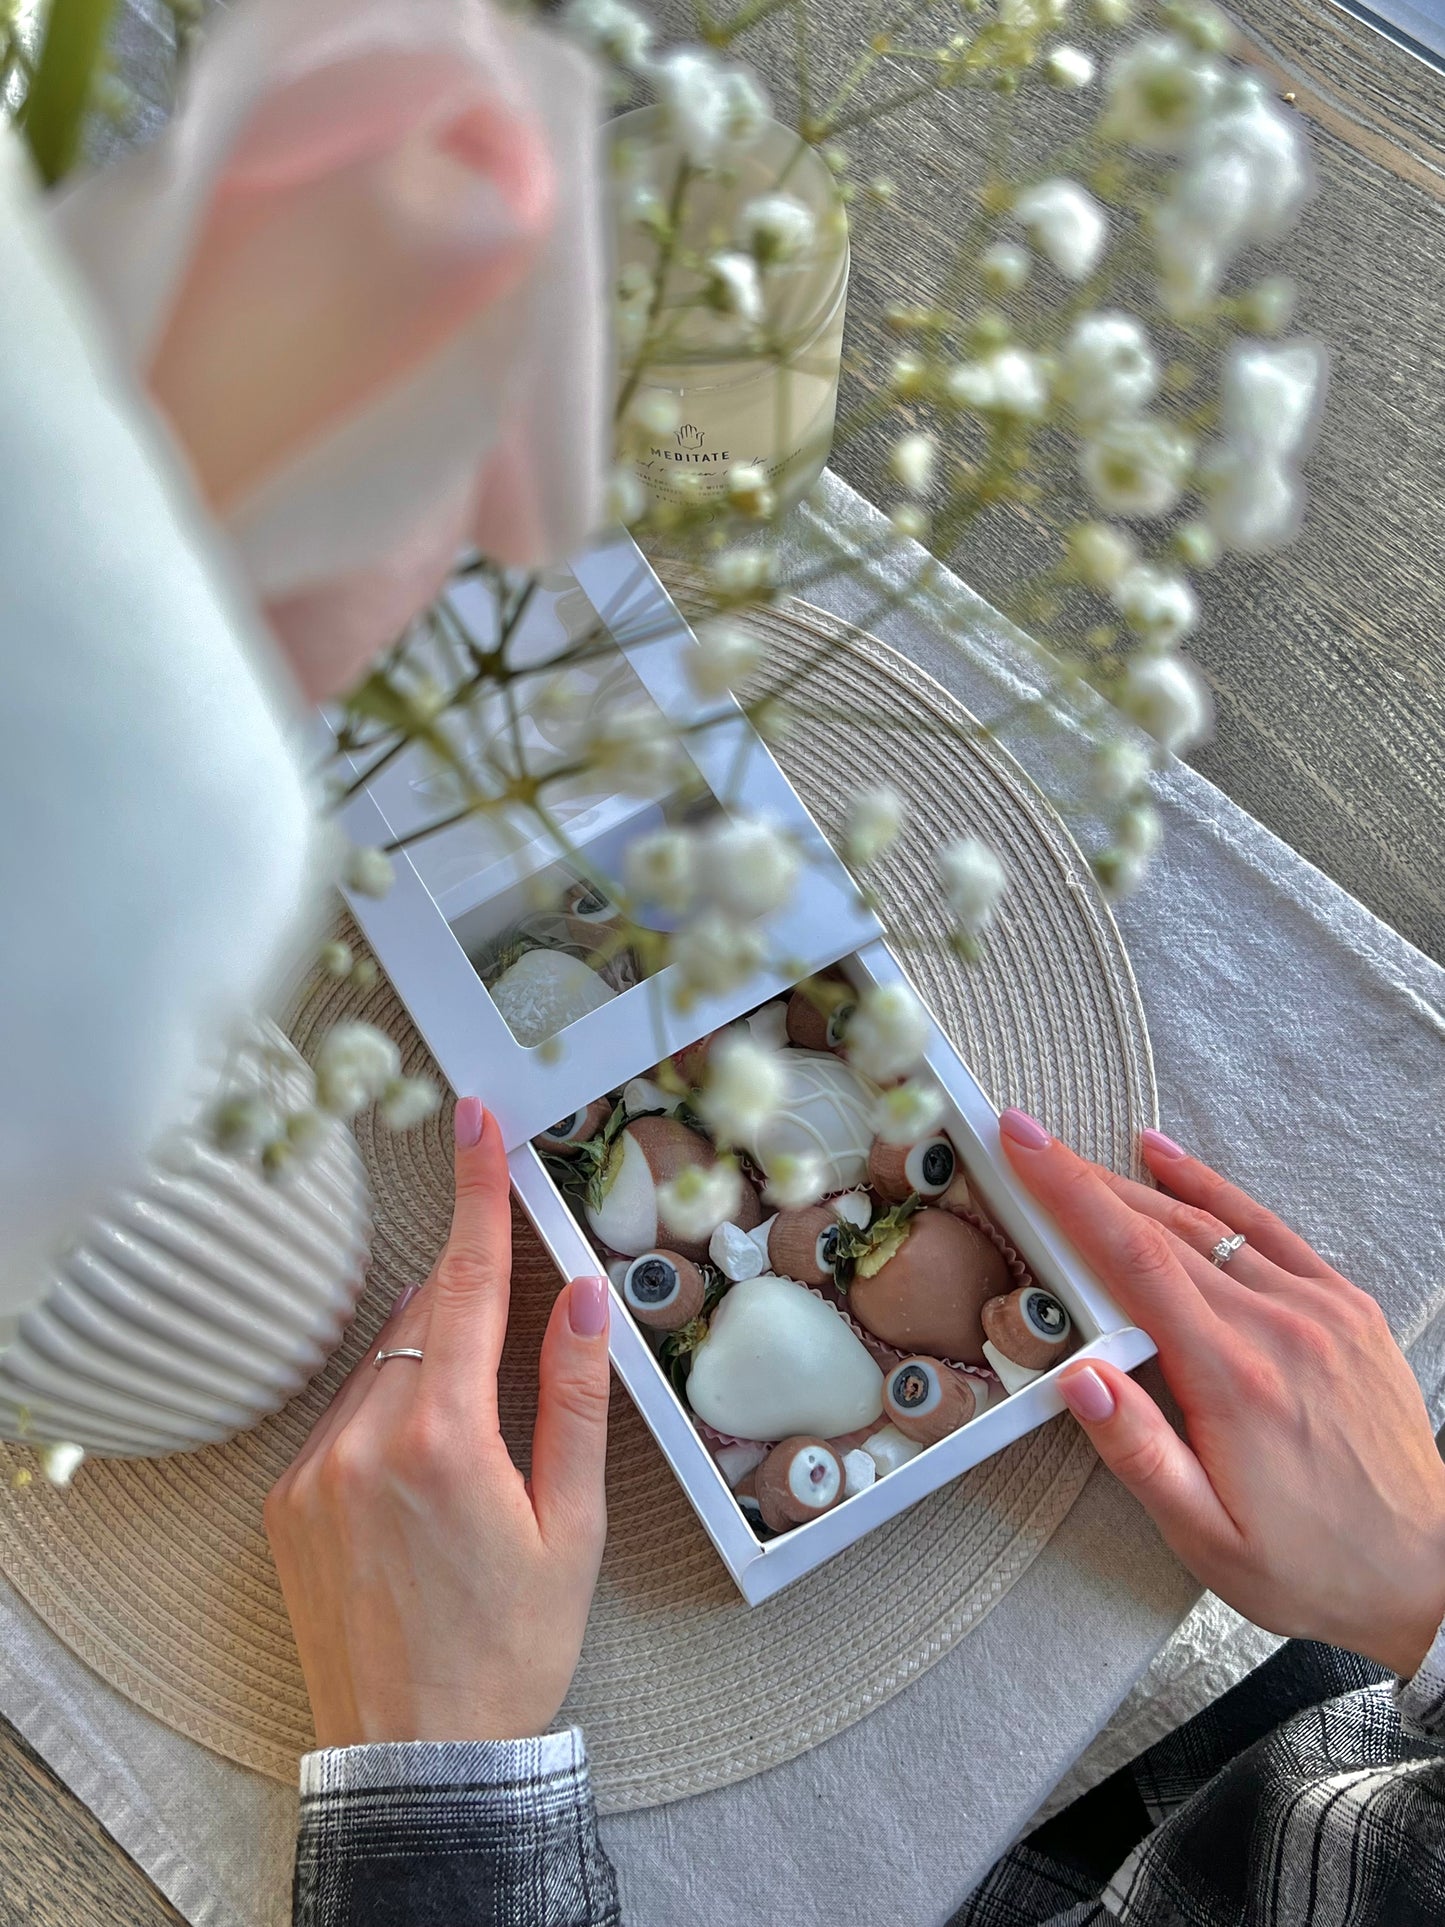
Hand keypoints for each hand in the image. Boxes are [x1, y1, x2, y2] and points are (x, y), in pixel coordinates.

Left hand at [265, 1098, 610, 1745]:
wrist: (418, 1758)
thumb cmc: (512, 1646)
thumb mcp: (571, 1525)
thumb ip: (576, 1398)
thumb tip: (584, 1296)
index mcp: (445, 1438)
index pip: (467, 1282)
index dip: (477, 1192)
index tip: (474, 1117)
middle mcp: (363, 1439)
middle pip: (425, 1318)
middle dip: (470, 1301)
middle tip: (517, 1339)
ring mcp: (313, 1470)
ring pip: (383, 1366)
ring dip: (431, 1368)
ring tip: (471, 1457)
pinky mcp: (286, 1501)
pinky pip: (345, 1417)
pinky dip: (389, 1414)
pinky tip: (423, 1482)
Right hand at [998, 1109, 1444, 1677]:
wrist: (1425, 1574)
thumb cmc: (1312, 1566)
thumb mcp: (1207, 1539)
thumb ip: (1138, 1453)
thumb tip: (1077, 1377)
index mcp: (1234, 1380)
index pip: (1134, 1260)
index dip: (1071, 1194)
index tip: (1025, 1147)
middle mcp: (1279, 1328)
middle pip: (1163, 1230)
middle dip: (1084, 1180)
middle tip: (1028, 1141)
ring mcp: (1320, 1310)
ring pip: (1212, 1226)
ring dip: (1138, 1187)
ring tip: (1079, 1156)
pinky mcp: (1347, 1309)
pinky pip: (1270, 1231)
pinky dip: (1216, 1191)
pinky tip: (1172, 1163)